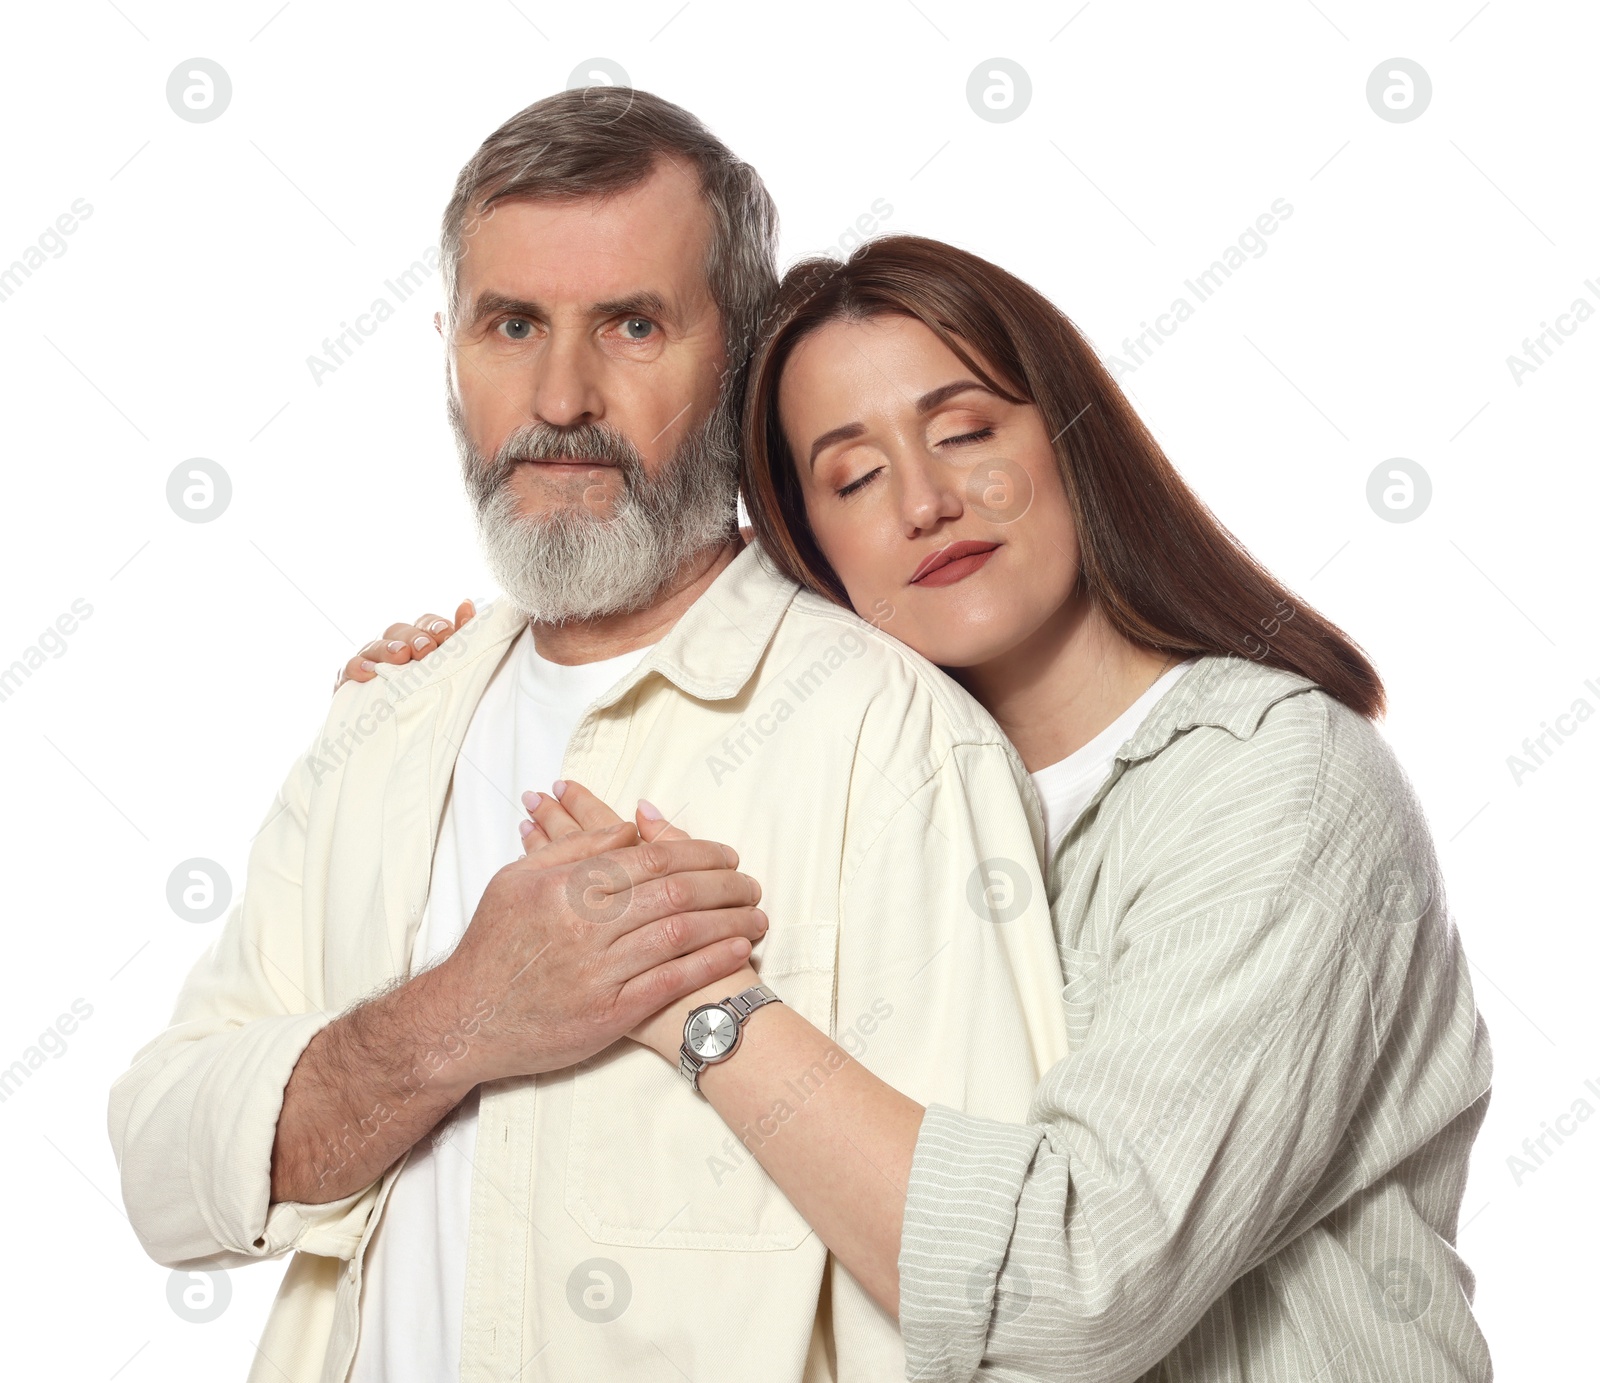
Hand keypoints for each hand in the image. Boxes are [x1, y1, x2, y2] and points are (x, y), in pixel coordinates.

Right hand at [333, 600, 475, 692]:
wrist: (395, 732)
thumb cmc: (426, 695)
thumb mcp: (447, 668)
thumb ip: (459, 638)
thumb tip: (467, 603)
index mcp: (419, 642)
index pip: (426, 623)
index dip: (435, 625)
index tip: (446, 633)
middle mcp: (393, 646)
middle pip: (400, 631)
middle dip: (414, 637)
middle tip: (426, 649)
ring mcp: (370, 661)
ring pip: (374, 646)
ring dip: (387, 648)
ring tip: (400, 655)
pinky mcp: (350, 680)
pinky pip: (350, 668)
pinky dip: (358, 667)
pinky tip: (369, 672)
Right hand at [519, 781, 765, 1060]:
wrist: (463, 1021)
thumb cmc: (493, 945)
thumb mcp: (517, 880)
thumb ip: (575, 848)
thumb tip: (632, 825)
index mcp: (566, 885)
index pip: (651, 857)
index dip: (699, 852)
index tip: (728, 855)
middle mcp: (584, 925)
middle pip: (675, 891)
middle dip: (725, 884)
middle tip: (752, 884)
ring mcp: (598, 972)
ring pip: (681, 934)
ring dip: (730, 921)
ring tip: (758, 915)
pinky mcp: (608, 1014)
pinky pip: (672, 982)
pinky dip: (711, 963)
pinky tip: (739, 950)